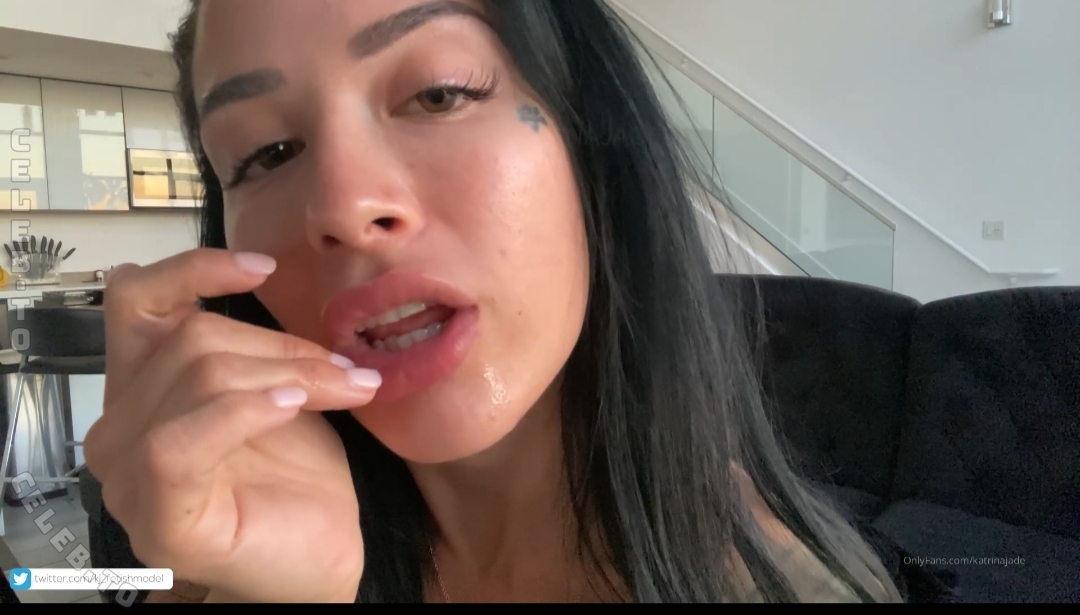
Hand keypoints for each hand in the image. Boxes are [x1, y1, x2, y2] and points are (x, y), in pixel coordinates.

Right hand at [83, 249, 379, 602]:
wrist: (324, 554)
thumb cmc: (297, 478)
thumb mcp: (279, 387)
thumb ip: (258, 346)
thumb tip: (282, 285)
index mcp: (142, 386)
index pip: (135, 300)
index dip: (193, 269)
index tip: (264, 268)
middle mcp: (120, 428)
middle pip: (190, 339)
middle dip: (282, 347)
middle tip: (345, 371)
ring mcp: (129, 477)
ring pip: (197, 377)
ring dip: (286, 375)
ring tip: (342, 390)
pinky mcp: (156, 519)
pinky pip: (181, 442)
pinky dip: (246, 411)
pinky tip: (291, 409)